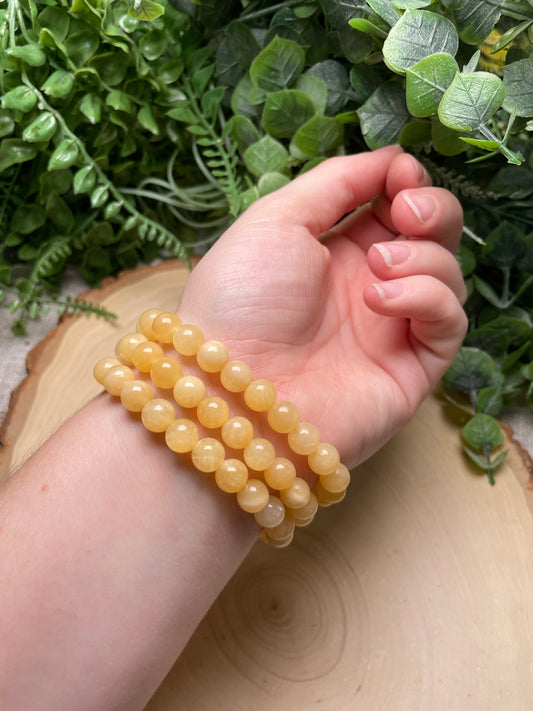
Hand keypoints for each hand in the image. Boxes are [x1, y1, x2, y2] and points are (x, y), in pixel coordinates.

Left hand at [178, 147, 466, 466]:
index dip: (407, 183)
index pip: (393, 207)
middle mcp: (365, 287)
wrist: (230, 390)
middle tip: (407, 211)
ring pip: (446, 276)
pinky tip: (380, 300)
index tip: (401, 172)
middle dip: (432, 210)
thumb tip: (391, 158)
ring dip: (424, 257)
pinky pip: (447, 323)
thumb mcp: (276, 219)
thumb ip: (335, 183)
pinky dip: (426, 299)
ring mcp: (389, 329)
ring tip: (377, 266)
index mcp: (332, 251)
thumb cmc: (238, 300)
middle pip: (431, 237)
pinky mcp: (409, 369)